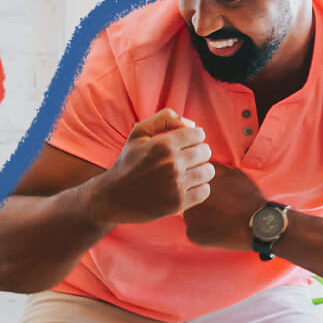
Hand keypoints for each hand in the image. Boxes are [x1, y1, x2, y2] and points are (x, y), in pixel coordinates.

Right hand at [103, 109, 213, 224]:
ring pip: (208, 171)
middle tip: (184, 160)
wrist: (113, 197)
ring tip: (186, 173)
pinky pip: (204, 191)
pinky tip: (185, 187)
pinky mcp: (178, 203)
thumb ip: (164, 119)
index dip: (193, 138)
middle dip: (197, 153)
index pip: (199, 134)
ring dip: (200, 171)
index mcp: (163, 144)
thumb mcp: (138, 133)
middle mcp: (172, 163)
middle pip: (206, 152)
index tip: (183, 145)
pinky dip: (198, 188)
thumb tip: (192, 124)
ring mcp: (176, 184)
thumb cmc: (128, 162)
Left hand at [182, 164, 268, 250]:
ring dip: (200, 217)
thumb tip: (203, 163)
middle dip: (199, 202)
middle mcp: (188, 198)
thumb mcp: (233, 173)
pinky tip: (218, 229)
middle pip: (188, 199)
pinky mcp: (192, 234)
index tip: (215, 194)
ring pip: (190, 216)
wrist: (258, 224)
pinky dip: (203, 231)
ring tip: (219, 218)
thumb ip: (214, 167)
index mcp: (196, 182)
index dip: (201, 188)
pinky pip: (194, 231)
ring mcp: (188, 217)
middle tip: (218, 207)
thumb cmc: (248, 198)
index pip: (190, 183)